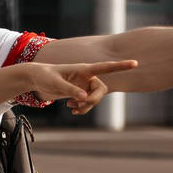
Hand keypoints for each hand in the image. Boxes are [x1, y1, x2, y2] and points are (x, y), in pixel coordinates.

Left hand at [22, 60, 137, 109]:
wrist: (37, 78)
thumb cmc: (45, 76)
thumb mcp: (56, 84)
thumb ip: (71, 90)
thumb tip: (85, 98)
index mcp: (83, 69)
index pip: (105, 67)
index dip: (120, 66)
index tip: (134, 63)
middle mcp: (87, 76)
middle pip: (101, 90)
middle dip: (94, 100)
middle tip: (79, 106)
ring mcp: (84, 84)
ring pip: (95, 98)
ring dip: (86, 106)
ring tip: (72, 108)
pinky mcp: (80, 91)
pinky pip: (88, 102)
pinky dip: (82, 108)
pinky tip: (72, 109)